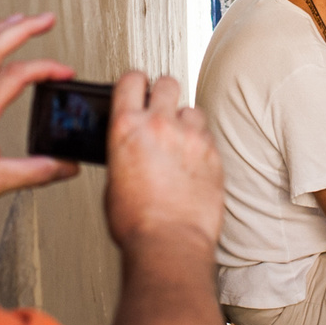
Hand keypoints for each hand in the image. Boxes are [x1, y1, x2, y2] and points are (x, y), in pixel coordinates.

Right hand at [100, 71, 224, 264]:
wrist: (169, 244)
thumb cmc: (137, 222)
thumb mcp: (113, 180)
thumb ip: (124, 151)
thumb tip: (130, 148)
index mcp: (127, 128)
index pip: (131, 80)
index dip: (134, 81)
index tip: (137, 86)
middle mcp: (160, 125)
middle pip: (167, 83)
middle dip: (162, 92)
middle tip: (160, 107)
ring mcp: (190, 137)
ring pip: (191, 109)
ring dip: (184, 119)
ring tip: (178, 141)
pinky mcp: (213, 154)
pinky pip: (207, 135)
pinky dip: (200, 143)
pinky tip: (192, 162)